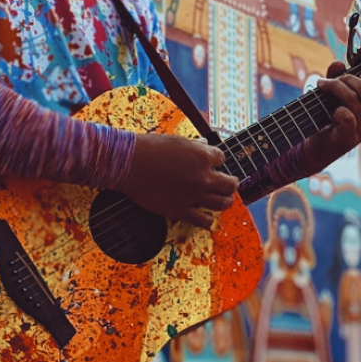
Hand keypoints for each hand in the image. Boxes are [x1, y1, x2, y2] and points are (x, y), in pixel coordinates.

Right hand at [120, 132, 237, 229]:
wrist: (129, 163)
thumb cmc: (150, 148)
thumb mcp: (177, 141)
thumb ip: (194, 146)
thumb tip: (205, 145)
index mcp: (203, 156)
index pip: (222, 159)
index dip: (217, 161)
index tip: (213, 163)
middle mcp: (202, 176)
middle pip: (230, 184)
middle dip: (231, 183)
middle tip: (230, 184)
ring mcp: (193, 195)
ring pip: (222, 203)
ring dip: (226, 201)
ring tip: (224, 200)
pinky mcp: (181, 210)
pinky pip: (204, 220)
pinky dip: (209, 220)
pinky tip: (208, 218)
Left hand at [302, 61, 360, 174]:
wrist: (316, 145)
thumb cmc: (327, 116)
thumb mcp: (333, 92)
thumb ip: (337, 76)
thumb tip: (339, 64)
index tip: (355, 74)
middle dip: (345, 79)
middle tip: (329, 81)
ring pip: (354, 98)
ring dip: (334, 88)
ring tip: (322, 87)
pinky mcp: (351, 138)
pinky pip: (347, 115)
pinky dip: (336, 110)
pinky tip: (330, 114)